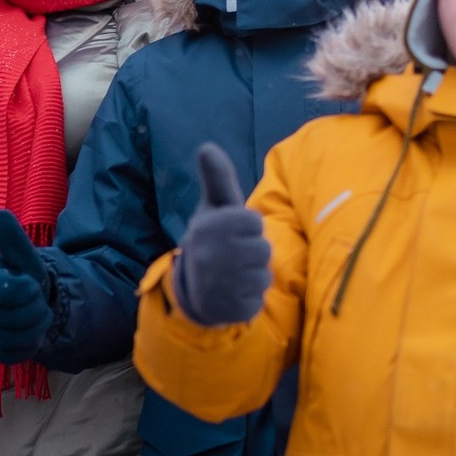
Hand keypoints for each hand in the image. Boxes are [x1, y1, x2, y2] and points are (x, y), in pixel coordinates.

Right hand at [0, 210, 54, 363]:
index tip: (28, 283)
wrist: (26, 306)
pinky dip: (33, 343)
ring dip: (38, 324)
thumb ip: (13, 238)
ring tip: (30, 315)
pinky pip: (24, 352)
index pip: (15, 290)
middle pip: (26, 315)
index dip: (31, 288)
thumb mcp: (24, 258)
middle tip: (31, 301)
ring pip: (27, 335)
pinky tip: (26, 332)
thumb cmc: (23, 278)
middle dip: (38, 307)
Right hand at [170, 144, 270, 327]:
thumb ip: (217, 178)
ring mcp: (219, 284)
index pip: (254, 222)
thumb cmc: (212, 238)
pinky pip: (257, 301)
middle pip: (263, 249)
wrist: (192, 288)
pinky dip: (249, 298)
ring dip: (253, 276)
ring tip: (233, 274)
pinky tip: (232, 294)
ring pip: (263, 275)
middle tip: (232, 256)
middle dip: (252, 252)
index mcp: (208, 227)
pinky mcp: (229, 309)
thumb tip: (207, 146)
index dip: (247, 227)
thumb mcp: (214, 207)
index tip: (230, 233)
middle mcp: (211, 255)